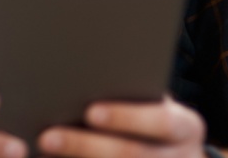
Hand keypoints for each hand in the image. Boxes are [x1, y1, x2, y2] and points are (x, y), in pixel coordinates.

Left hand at [36, 97, 227, 157]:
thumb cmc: (148, 120)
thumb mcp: (150, 105)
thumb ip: (127, 94)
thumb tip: (78, 77)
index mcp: (186, 128)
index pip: (163, 121)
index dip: (126, 117)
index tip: (90, 112)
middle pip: (133, 155)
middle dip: (86, 146)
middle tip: (47, 137)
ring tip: (41, 153)